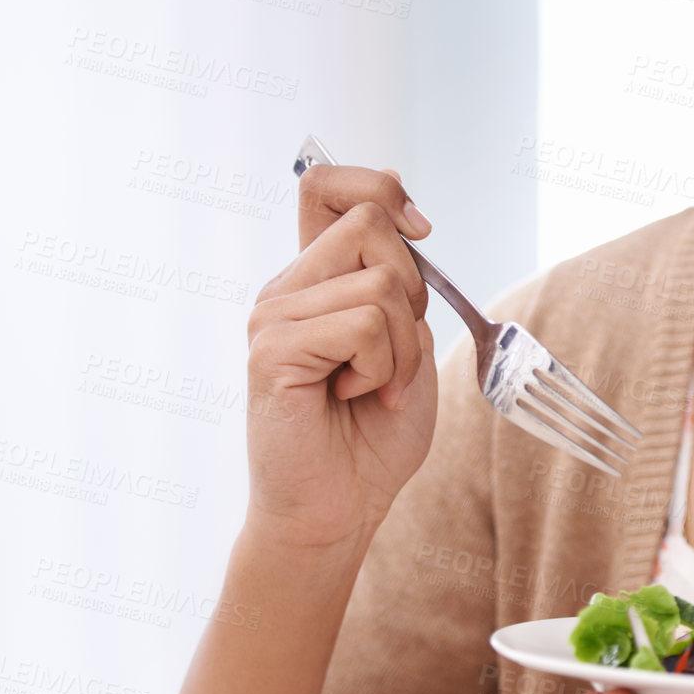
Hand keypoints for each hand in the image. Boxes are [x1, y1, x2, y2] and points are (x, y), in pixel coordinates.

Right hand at [242, 164, 436, 547]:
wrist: (339, 509)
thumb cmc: (374, 433)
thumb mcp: (409, 343)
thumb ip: (401, 286)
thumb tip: (409, 228)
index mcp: (315, 278)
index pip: (326, 184)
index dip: (381, 187)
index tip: (421, 232)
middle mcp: (286, 288)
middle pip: (371, 222)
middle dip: (415, 290)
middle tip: (396, 353)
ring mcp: (273, 316)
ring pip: (380, 283)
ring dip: (404, 346)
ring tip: (375, 386)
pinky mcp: (272, 352)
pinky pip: (364, 325)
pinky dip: (384, 368)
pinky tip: (354, 396)